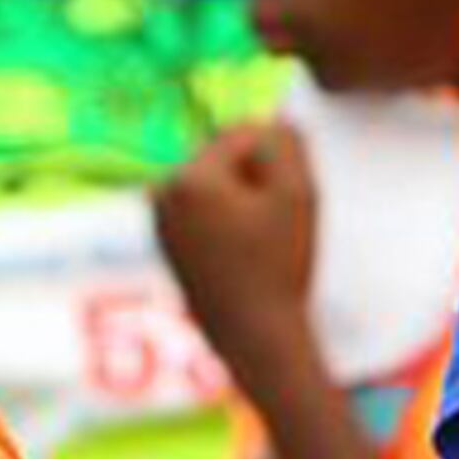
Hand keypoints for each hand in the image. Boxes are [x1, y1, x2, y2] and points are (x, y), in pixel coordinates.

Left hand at [151, 119, 319, 381]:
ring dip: (240, 199)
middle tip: (274, 224)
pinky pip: (203, 212)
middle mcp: (162, 193)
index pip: (242, 135)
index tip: (286, 200)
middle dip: (254, 177)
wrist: (256, 338)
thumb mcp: (300, 195)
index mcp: (189, 177)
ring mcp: (158, 221)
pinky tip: (244, 253)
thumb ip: (287, 143)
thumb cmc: (280, 266)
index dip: (275, 160)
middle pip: (223, 158)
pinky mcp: (164, 244)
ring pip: (214, 185)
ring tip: (259, 241)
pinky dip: (225, 221)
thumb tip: (272, 120)